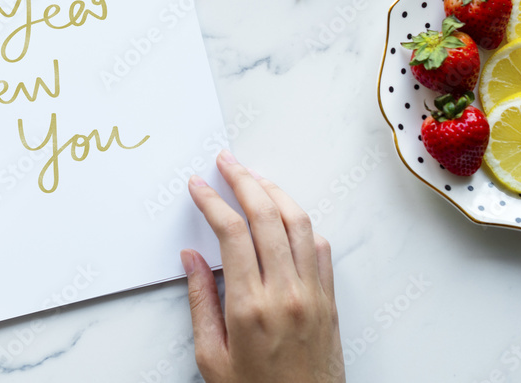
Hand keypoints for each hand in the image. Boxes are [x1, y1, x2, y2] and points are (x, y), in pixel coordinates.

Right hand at [182, 151, 344, 382]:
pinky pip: (319, 247)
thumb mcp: (211, 357)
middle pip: (266, 215)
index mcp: (250, 307)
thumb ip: (200, 302)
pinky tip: (286, 215)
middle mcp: (286, 292)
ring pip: (298, 222)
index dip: (212, 201)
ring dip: (275, 192)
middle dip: (243, 181)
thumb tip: (191, 257)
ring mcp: (312, 293)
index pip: (232, 233)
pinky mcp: (329, 299)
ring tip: (254, 178)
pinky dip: (302, 222)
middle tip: (226, 162)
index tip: (198, 185)